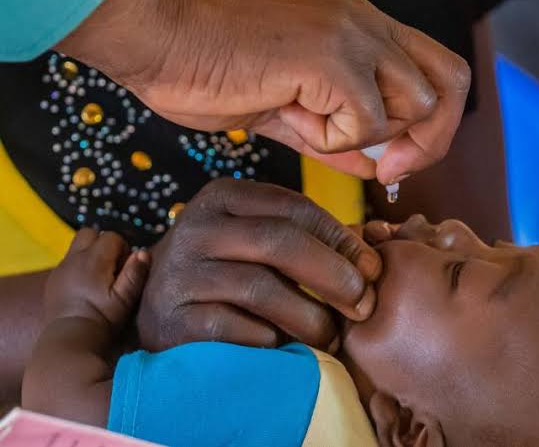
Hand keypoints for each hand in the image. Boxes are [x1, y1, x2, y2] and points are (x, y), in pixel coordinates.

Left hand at [44, 229, 148, 328]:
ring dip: (90, 254)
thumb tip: (143, 252)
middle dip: (103, 243)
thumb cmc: (102, 318)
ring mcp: (61, 268)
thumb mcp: (125, 299)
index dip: (123, 249)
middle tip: (112, 266)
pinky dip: (78, 267)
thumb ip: (135, 273)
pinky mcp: (53, 280)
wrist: (71, 338)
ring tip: (98, 276)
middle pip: (90, 233)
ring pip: (77, 246)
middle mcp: (74, 258)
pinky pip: (67, 262)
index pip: (112, 237)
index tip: (125, 269)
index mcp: (94, 259)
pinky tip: (84, 288)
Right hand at [57, 0, 469, 182]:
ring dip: (370, 136)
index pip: (432, 71)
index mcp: (357, 26)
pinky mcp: (329, 59)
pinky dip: (333, 141)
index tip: (391, 159)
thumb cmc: (209, 68)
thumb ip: (338, 133)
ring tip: (311, 125)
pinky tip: (291, 117)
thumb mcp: (289, 107)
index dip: (427, 123)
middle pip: (449, 84)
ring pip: (416, 104)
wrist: (158, 39)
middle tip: (388, 168)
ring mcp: (351, 34)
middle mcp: (364, 22)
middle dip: (430, 139)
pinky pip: (365, 123)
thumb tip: (377, 163)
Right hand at [137, 179, 381, 351]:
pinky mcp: (171, 319)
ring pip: (261, 288)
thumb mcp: (255, 241)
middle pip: (280, 241)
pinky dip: (270, 340)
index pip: (295, 208)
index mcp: (223, 197)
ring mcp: (179, 272)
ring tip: (332, 336)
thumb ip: (301, 238)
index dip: (341, 238)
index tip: (373, 269)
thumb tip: (368, 262)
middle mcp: (196, 225)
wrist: (160, 312)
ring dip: (310, 317)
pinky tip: (284, 347)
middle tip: (363, 304)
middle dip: (334, 275)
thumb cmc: (226, 274)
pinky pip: (236, 329)